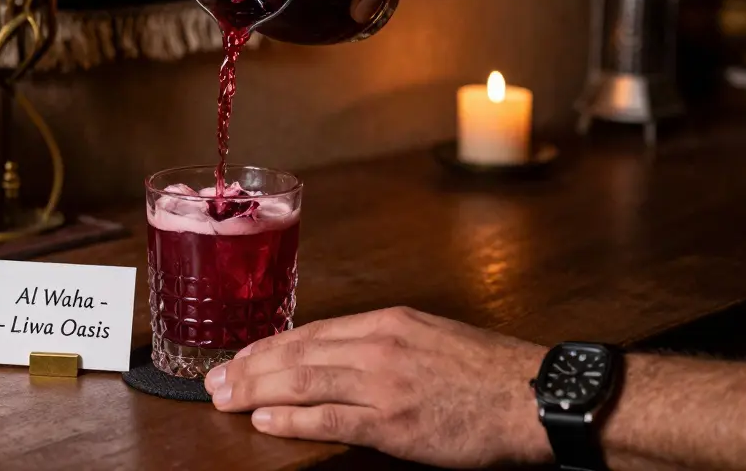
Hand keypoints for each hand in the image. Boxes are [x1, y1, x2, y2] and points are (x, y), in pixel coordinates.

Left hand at [203, 306, 552, 468]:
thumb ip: (384, 344)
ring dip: (255, 391)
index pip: (311, 332)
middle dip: (248, 367)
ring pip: (302, 382)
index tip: (239, 358)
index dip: (268, 347)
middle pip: (296, 354)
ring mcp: (383, 383)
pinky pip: (329, 418)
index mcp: (388, 323)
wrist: (532, 396)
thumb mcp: (431, 338)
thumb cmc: (487, 372)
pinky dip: (291, 420)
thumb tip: (339, 357)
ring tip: (224, 400)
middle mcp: (378, 345)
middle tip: (213, 382)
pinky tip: (263, 421)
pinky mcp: (393, 422)